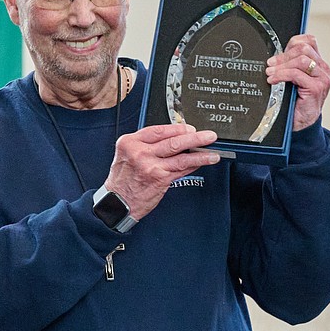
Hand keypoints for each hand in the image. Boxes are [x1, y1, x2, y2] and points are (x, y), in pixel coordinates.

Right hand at [104, 124, 219, 219]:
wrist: (116, 202)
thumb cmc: (123, 180)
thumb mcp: (127, 155)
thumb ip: (147, 146)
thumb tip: (174, 140)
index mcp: (130, 143)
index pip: (158, 130)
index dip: (177, 128)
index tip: (189, 128)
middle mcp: (140, 152)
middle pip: (172, 141)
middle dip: (194, 138)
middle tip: (208, 136)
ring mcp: (150, 166)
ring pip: (181, 156)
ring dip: (200, 154)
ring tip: (213, 152)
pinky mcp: (159, 178)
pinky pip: (181, 170)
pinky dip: (194, 165)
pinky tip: (203, 163)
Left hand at [266, 33, 329, 130]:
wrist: (301, 123)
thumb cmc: (295, 102)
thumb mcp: (291, 79)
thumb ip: (289, 65)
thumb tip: (274, 55)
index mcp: (318, 64)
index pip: (309, 42)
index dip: (291, 43)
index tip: (277, 55)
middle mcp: (322, 69)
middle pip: (303, 49)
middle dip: (283, 55)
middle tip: (270, 65)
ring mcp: (321, 78)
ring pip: (301, 59)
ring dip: (281, 65)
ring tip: (270, 73)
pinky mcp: (316, 88)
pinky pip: (296, 74)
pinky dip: (281, 75)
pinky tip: (273, 80)